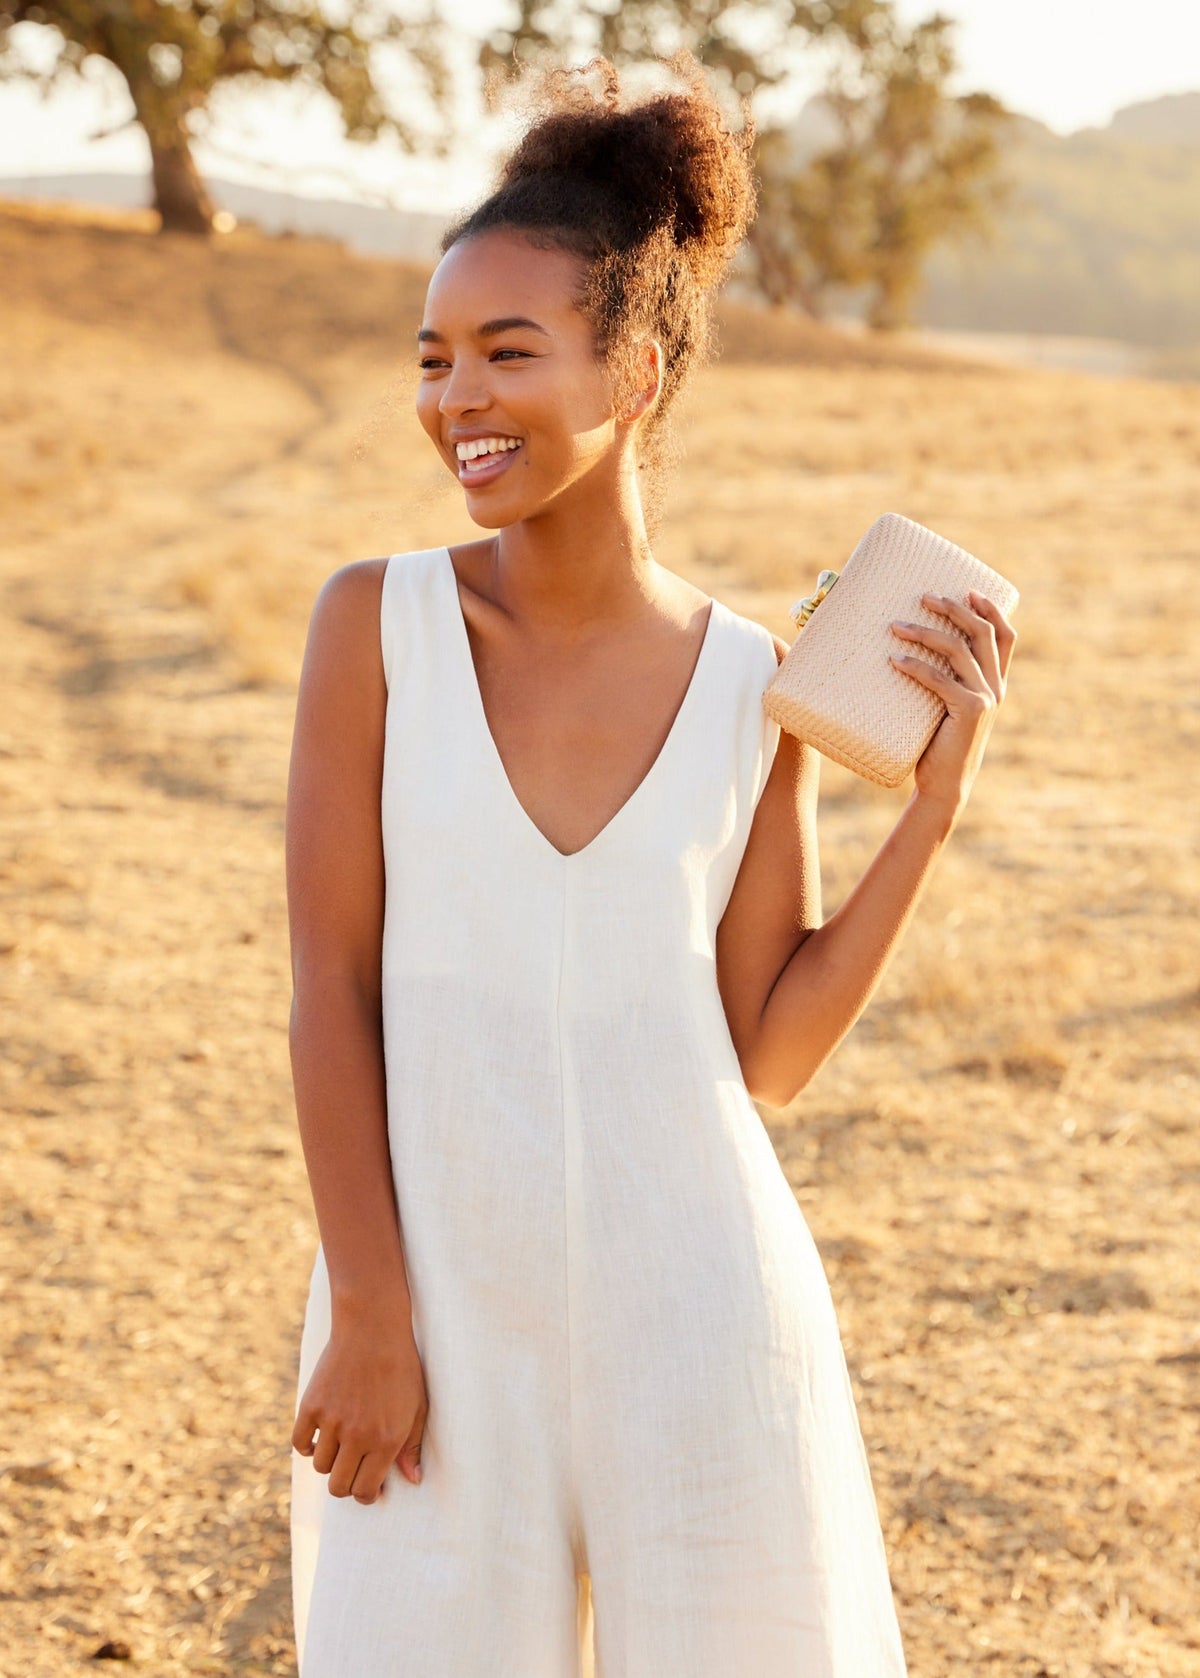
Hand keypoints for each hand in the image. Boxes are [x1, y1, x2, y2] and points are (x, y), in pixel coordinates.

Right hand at [292, 1316, 428, 1504]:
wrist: (373, 1328)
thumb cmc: (402, 1367)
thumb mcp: (417, 1407)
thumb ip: (412, 1446)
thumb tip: (413, 1480)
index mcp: (386, 1440)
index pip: (365, 1491)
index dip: (365, 1495)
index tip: (367, 1488)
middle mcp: (357, 1436)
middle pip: (339, 1486)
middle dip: (346, 1485)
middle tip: (352, 1471)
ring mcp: (332, 1421)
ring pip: (320, 1466)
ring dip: (329, 1462)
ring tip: (341, 1446)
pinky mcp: (311, 1405)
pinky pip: (300, 1443)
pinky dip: (308, 1445)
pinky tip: (320, 1436)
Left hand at [889, 589, 1016, 818]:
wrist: (945, 785)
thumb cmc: (937, 746)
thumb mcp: (945, 707)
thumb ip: (944, 682)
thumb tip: (913, 650)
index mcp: (996, 684)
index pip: (1005, 637)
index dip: (991, 609)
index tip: (968, 590)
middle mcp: (996, 688)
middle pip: (981, 634)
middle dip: (953, 609)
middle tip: (923, 596)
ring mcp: (985, 699)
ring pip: (959, 650)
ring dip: (925, 633)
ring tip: (895, 626)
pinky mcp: (969, 711)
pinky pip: (939, 679)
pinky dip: (915, 666)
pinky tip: (894, 660)